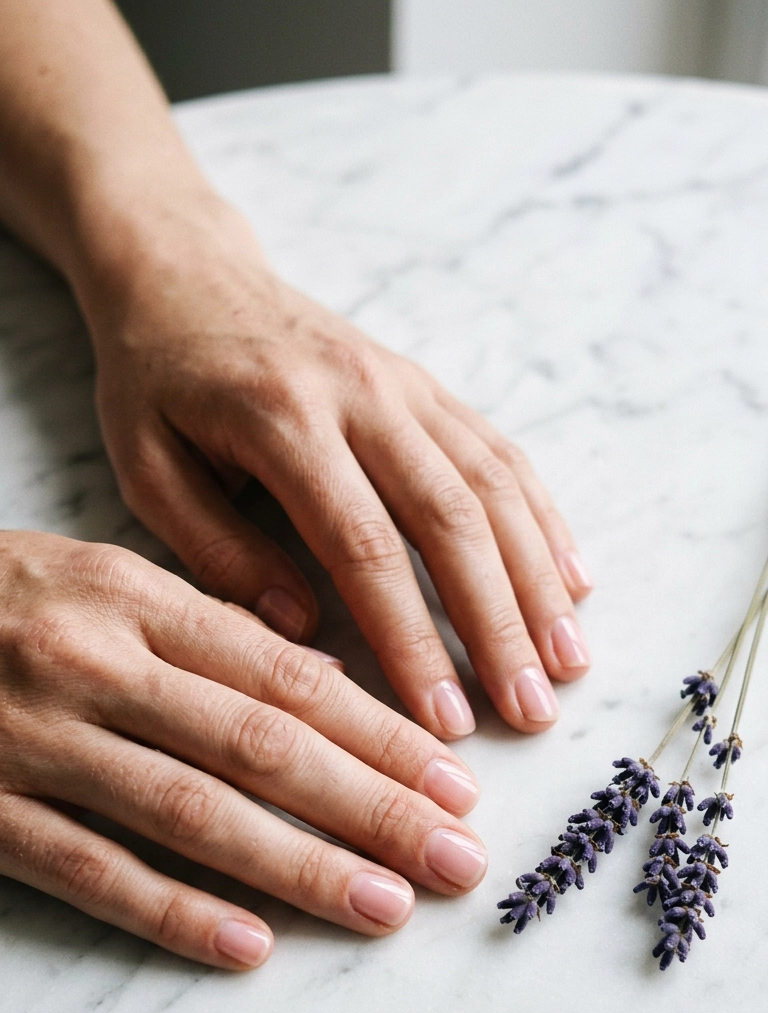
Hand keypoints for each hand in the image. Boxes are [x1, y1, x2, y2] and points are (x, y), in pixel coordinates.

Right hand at [0, 530, 485, 968]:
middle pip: (261, 744)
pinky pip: (88, 869)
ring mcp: (32, 739)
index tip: (456, 778)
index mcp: (130, 593)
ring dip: (298, 863)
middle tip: (460, 857)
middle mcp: (91, 660)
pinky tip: (249, 944)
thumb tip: (322, 690)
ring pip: (189, 810)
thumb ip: (199, 629)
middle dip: (373, 806)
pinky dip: (171, 909)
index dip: (379, 731)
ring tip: (386, 905)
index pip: (285, 672)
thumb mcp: (94, 577)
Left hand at [84, 194, 591, 740]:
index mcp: (283, 419)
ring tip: (569, 662)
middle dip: (498, 624)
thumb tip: (301, 627)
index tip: (443, 718)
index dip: (412, 639)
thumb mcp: (146, 466)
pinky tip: (572, 581)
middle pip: (452, 521)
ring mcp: (404, 385)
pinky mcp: (427, 385)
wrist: (186, 271)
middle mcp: (362, 395)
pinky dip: (543, 520)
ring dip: (538, 581)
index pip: (364, 546)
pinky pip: (501, 453)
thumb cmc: (157, 382)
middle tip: (530, 709)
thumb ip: (216, 549)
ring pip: (493, 488)